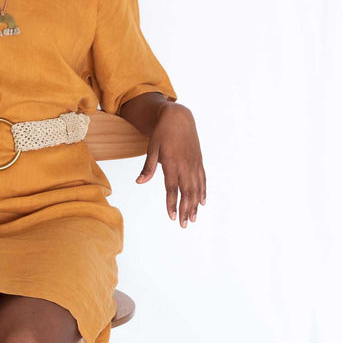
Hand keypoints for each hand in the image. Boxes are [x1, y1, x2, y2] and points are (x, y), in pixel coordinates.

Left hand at [136, 104, 205, 226]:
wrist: (179, 117)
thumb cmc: (162, 132)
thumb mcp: (152, 147)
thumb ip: (148, 166)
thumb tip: (139, 182)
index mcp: (172, 163)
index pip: (172, 188)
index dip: (172, 204)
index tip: (172, 217)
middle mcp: (185, 165)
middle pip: (186, 192)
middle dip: (185, 210)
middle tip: (184, 224)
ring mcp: (194, 163)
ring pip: (196, 188)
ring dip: (195, 204)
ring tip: (193, 218)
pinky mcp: (199, 161)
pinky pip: (202, 179)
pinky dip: (203, 191)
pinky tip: (202, 202)